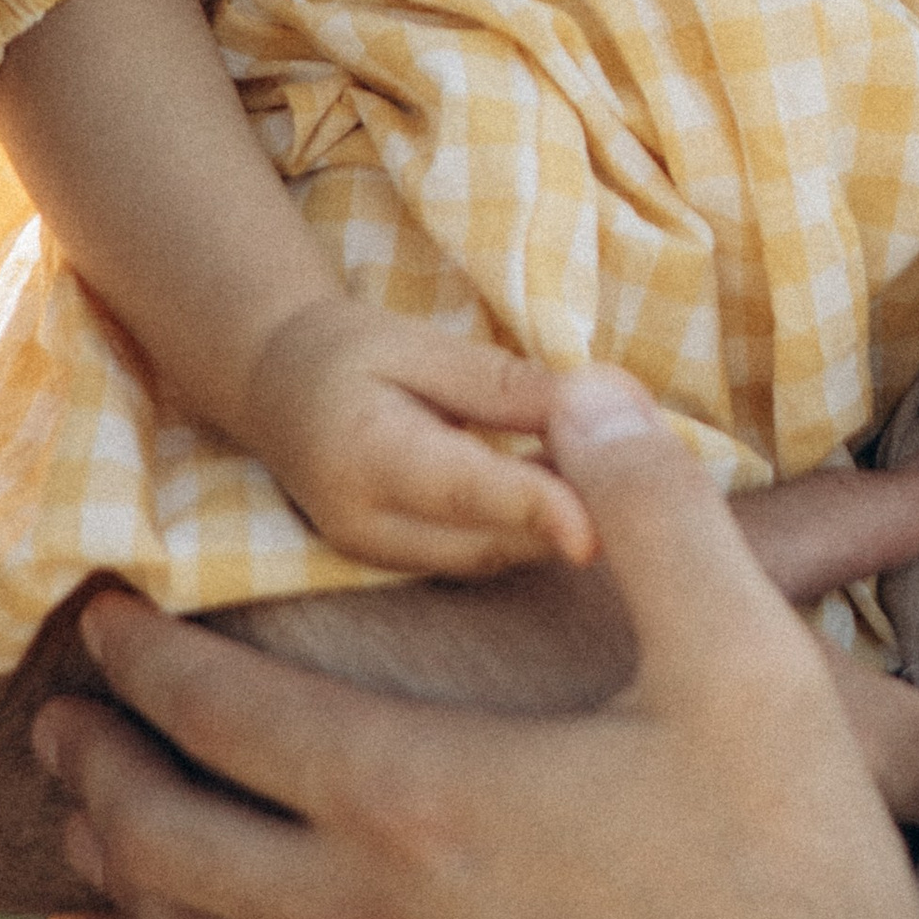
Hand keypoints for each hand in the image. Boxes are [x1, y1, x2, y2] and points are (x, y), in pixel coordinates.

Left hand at [29, 370, 918, 918]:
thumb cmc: (800, 873)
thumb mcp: (744, 659)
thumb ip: (652, 504)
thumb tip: (583, 391)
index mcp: (415, 799)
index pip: (220, 715)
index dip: (144, 659)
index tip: (99, 619)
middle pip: (167, 844)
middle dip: (96, 775)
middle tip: (56, 730)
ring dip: (138, 889)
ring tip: (104, 842)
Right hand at [239, 296, 598, 573]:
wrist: (274, 388)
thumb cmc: (350, 352)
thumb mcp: (425, 346)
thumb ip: (508, 385)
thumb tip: (606, 404)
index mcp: (365, 454)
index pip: (463, 490)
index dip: (534, 509)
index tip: (598, 525)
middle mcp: (366, 527)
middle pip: (490, 541)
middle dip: (569, 511)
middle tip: (644, 461)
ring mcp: (378, 561)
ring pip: (493, 559)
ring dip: (556, 525)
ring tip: (612, 469)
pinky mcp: (400, 572)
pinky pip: (482, 560)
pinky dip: (528, 532)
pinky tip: (569, 494)